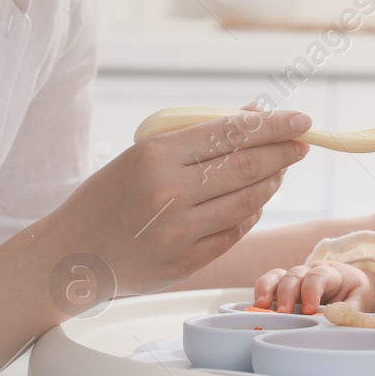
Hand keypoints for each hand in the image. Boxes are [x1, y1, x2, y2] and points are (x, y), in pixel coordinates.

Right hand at [48, 108, 310, 296]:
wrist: (71, 254)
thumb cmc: (108, 197)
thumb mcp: (142, 153)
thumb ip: (198, 136)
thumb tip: (255, 114)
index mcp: (156, 155)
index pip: (231, 133)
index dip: (274, 126)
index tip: (301, 120)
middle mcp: (169, 192)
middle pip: (248, 166)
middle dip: (284, 152)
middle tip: (303, 143)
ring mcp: (179, 231)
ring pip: (249, 201)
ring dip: (273, 182)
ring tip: (280, 169)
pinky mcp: (186, 262)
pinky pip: (236, 231)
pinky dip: (252, 212)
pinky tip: (255, 200)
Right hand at [254, 261, 374, 314]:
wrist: (351, 282)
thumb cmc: (354, 291)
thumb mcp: (361, 300)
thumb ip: (351, 310)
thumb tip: (336, 320)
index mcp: (330, 273)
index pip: (318, 276)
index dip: (312, 290)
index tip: (310, 309)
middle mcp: (308, 271)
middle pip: (293, 275)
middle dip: (286, 294)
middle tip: (283, 313)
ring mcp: (294, 278)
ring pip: (276, 276)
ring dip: (266, 290)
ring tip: (260, 306)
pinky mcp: (283, 286)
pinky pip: (268, 283)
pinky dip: (260, 292)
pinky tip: (255, 307)